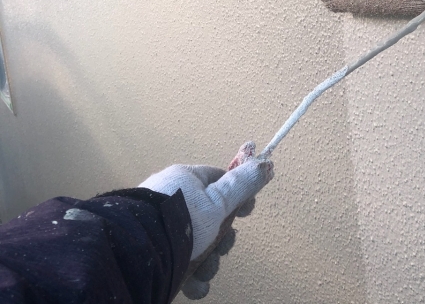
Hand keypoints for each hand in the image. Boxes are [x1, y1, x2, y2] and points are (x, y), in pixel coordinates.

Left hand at [139, 141, 272, 297]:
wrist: (136, 251)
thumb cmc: (180, 219)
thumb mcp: (218, 201)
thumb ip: (242, 186)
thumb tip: (264, 164)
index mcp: (186, 181)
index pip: (219, 180)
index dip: (237, 196)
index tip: (247, 212)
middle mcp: (173, 201)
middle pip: (211, 217)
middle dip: (222, 238)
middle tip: (222, 247)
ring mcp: (161, 227)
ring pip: (198, 243)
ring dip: (209, 261)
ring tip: (204, 270)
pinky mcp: (154, 252)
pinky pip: (180, 262)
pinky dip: (191, 275)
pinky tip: (194, 283)